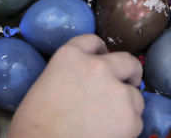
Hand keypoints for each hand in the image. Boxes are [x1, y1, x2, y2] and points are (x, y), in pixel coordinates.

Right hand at [8, 34, 143, 137]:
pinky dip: (127, 127)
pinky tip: (108, 133)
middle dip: (129, 73)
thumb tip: (84, 83)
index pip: (93, 41)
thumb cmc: (34, 122)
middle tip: (127, 83)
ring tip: (109, 119)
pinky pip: (136, 120)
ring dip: (126, 104)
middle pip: (127, 61)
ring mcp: (117, 91)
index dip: (100, 51)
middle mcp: (98, 66)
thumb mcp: (47, 83)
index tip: (102, 58)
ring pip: (135, 95)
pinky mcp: (129, 118)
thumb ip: (70, 74)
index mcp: (70, 56)